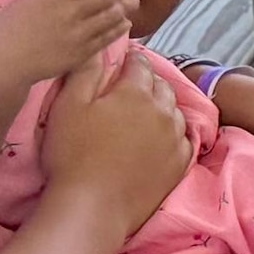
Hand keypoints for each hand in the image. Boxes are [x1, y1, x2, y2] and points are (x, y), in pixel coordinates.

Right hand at [0, 0, 142, 96]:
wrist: (6, 61)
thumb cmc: (8, 28)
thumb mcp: (28, 1)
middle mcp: (72, 12)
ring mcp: (79, 34)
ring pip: (110, 18)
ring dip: (122, 9)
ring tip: (130, 4)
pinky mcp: (82, 53)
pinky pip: (106, 38)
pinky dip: (118, 29)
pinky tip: (125, 24)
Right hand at [35, 41, 194, 222]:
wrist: (92, 208)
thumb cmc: (73, 154)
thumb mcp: (69, 105)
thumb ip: (85, 71)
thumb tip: (98, 46)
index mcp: (136, 92)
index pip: (139, 64)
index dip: (129, 61)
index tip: (121, 63)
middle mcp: (163, 111)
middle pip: (160, 85)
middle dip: (147, 82)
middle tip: (131, 88)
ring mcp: (175, 139)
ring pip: (175, 111)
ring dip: (162, 107)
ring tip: (146, 113)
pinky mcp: (180, 165)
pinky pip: (185, 140)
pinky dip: (176, 134)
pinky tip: (165, 137)